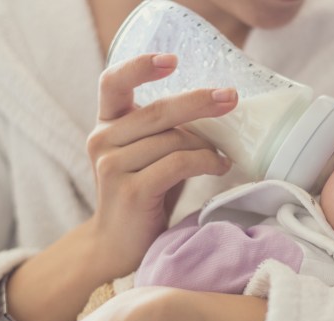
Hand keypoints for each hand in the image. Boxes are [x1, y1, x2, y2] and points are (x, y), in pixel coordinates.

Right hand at [86, 53, 237, 278]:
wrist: (117, 247)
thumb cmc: (143, 196)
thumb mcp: (148, 155)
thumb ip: (164, 130)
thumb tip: (216, 105)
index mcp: (106, 125)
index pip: (113, 82)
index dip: (141, 66)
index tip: (173, 60)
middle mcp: (102, 140)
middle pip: (158, 110)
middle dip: (200, 102)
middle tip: (231, 97)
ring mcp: (113, 166)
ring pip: (173, 140)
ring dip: (207, 145)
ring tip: (224, 155)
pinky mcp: (131, 190)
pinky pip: (179, 164)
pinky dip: (206, 162)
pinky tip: (220, 166)